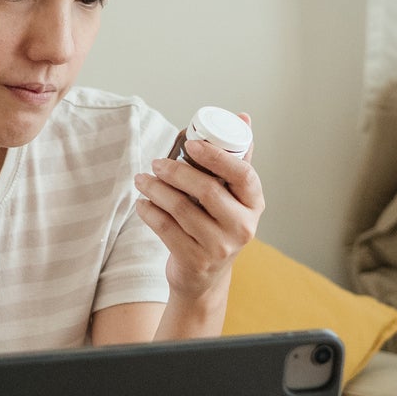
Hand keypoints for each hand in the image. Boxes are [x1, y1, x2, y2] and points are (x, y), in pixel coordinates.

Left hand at [132, 114, 263, 303]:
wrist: (204, 278)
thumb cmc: (217, 226)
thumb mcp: (232, 197)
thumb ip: (235, 160)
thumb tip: (243, 117)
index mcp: (254, 204)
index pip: (243, 174)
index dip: (215, 155)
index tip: (189, 144)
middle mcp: (243, 227)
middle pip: (208, 190)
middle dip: (176, 171)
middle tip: (156, 162)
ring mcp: (220, 247)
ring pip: (182, 208)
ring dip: (156, 189)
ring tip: (142, 179)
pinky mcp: (195, 261)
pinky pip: (165, 228)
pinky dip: (149, 211)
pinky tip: (142, 202)